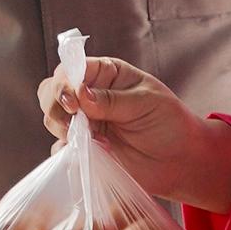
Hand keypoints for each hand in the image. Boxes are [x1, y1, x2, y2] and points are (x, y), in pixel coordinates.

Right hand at [42, 51, 230, 210]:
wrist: (180, 160)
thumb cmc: (169, 122)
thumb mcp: (147, 102)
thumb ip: (112, 100)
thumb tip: (80, 95)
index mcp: (105, 74)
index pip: (71, 69)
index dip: (65, 83)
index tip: (73, 101)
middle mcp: (88, 96)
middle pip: (50, 91)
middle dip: (55, 105)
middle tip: (74, 121)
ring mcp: (83, 123)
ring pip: (51, 119)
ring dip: (63, 129)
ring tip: (92, 140)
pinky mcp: (83, 150)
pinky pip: (60, 150)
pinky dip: (66, 152)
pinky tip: (89, 155)